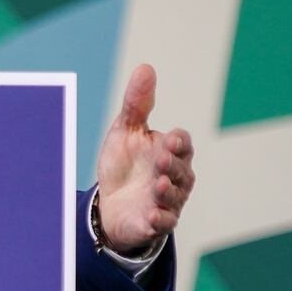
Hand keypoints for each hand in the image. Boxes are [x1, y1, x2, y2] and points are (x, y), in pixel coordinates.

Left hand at [95, 63, 194, 253]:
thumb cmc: (124, 163)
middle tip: (161, 160)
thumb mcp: (126, 130)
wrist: (109, 202)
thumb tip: (145, 68)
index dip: (179, 142)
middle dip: (173, 165)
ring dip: (168, 191)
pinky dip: (160, 219)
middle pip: (182, 170)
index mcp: (170, 152)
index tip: (170, 138)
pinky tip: (152, 215)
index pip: (182, 144)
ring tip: (158, 185)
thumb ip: (138, 104)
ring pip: (175, 196)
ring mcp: (167, 201)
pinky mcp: (156, 222)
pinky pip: (164, 222)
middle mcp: (175, 177)